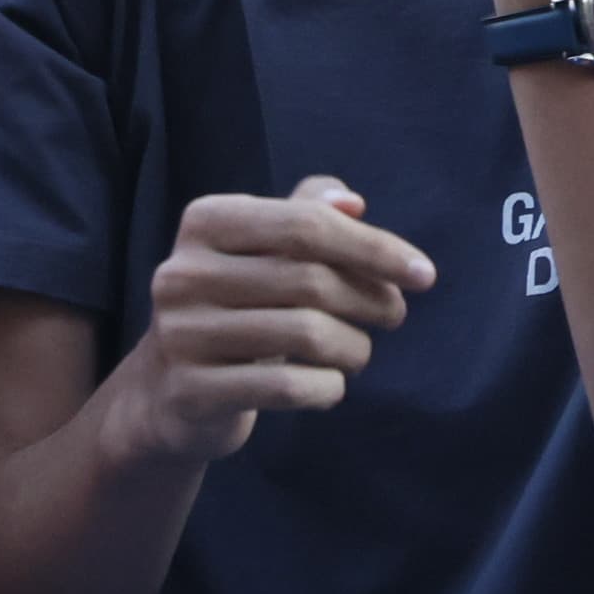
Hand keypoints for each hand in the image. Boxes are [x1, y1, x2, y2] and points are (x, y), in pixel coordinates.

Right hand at [109, 177, 434, 467]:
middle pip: (311, 280)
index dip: (376, 248)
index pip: (308, 224)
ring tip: (360, 352)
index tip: (425, 275)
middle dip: (372, 299)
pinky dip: (327, 387)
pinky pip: (287, 386)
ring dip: (354, 347)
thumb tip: (351, 202)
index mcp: (206, 221)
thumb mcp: (264, 250)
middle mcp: (183, 273)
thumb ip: (307, 214)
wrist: (169, 392)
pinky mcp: (188, 392)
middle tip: (394, 314)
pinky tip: (331, 384)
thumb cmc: (239, 305)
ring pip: (305, 334)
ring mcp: (179, 334)